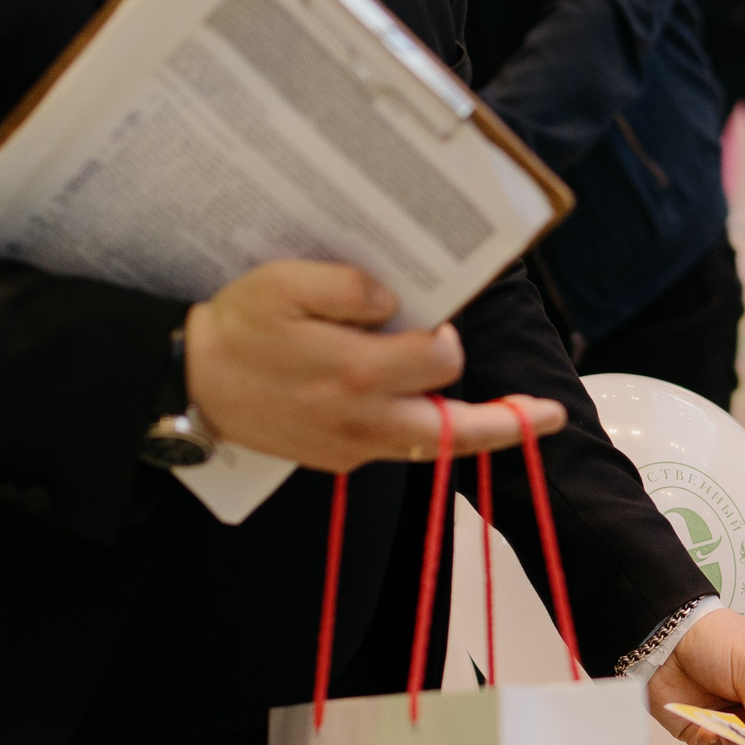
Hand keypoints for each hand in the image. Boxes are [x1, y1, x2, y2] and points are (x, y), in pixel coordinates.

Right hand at [185, 262, 565, 469]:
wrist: (190, 381)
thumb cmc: (240, 327)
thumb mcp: (284, 283)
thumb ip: (347, 286)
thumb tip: (397, 300)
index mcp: (356, 372)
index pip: (440, 360)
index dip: (449, 338)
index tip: (440, 322)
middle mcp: (364, 420)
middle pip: (457, 432)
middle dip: (509, 423)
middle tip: (554, 416)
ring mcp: (354, 448)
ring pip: (435, 450)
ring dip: (477, 433)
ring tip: (523, 421)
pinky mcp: (341, 461)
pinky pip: (398, 451)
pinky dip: (425, 434)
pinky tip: (433, 410)